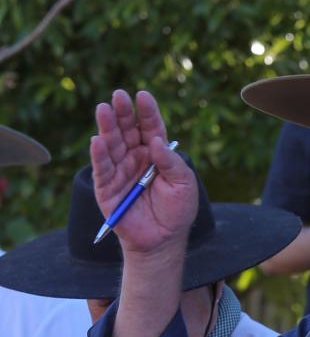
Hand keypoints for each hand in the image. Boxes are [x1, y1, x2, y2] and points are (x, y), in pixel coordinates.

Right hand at [91, 89, 197, 253]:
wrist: (163, 241)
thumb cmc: (177, 211)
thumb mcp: (184, 184)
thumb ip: (172, 163)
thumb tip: (158, 142)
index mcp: (156, 153)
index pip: (150, 128)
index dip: (147, 112)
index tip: (143, 95)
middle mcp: (136, 158)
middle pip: (127, 130)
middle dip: (122, 113)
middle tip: (118, 96)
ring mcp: (120, 171)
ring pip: (111, 145)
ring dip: (106, 127)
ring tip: (103, 109)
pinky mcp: (106, 188)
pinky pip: (101, 169)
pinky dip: (99, 155)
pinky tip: (97, 140)